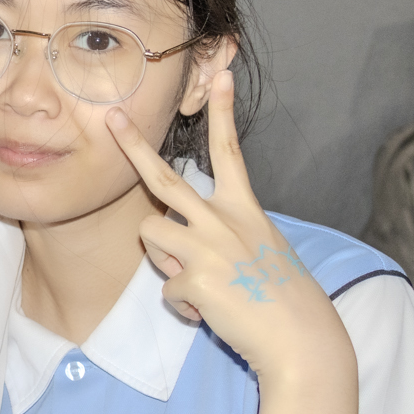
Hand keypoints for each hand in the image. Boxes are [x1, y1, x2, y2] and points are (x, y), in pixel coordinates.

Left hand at [104, 71, 352, 383]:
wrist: (301, 339)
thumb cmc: (282, 297)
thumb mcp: (262, 250)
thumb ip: (222, 235)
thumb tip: (180, 242)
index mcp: (244, 209)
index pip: (229, 152)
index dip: (223, 113)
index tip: (219, 75)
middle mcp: (223, 220)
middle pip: (163, 177)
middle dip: (133, 145)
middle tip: (113, 116)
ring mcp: (206, 247)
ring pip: (150, 233)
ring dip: (165, 260)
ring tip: (202, 282)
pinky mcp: (193, 279)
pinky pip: (166, 288)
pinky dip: (184, 306)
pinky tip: (213, 312)